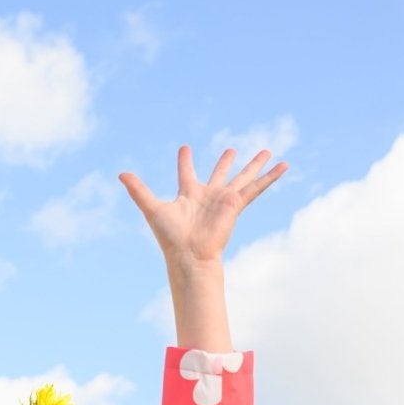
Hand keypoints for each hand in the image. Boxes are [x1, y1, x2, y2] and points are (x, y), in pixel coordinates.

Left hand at [118, 143, 285, 267]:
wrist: (190, 255)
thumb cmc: (171, 237)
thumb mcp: (152, 208)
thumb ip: (138, 190)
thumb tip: (120, 174)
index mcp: (189, 194)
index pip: (187, 173)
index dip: (185, 161)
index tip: (185, 148)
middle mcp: (208, 196)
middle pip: (220, 173)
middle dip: (226, 162)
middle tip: (232, 150)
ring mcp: (224, 200)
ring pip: (244, 178)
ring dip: (255, 165)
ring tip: (268, 151)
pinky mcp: (236, 204)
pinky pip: (257, 187)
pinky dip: (271, 177)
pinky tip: (283, 166)